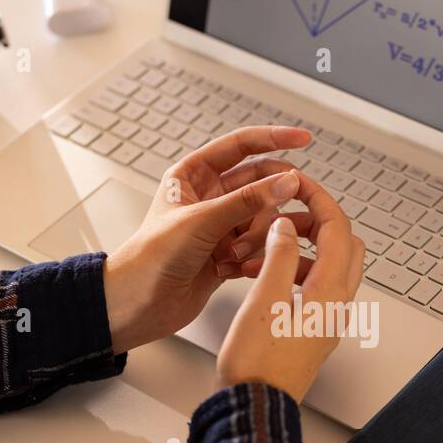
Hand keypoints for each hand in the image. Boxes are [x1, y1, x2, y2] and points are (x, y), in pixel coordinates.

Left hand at [102, 125, 313, 350]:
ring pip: (261, 218)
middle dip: (270, 198)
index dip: (274, 139)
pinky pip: (258, 245)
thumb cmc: (153, 256)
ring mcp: (220, 225)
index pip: (241, 146)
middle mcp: (209, 196)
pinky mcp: (228, 253)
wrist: (139, 303)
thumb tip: (286, 181)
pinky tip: (232, 268)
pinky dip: (252, 256)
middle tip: (291, 202)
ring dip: (255, 236)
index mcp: (194, 175)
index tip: (303, 139)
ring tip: (234, 253)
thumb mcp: (202, 220)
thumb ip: (248, 200)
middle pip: (259, 182)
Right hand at [217, 173, 364, 401]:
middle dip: (318, 221)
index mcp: (330, 293)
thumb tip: (288, 225)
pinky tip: (265, 274)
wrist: (256, 407)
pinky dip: (295, 270)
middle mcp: (337, 305)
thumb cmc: (257, 364)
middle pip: (344, 246)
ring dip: (304, 247)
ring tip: (267, 245)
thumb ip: (280, 256)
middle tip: (286, 212)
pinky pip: (314, 288)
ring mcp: (327, 319)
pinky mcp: (313, 330)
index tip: (297, 182)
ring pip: (330, 267)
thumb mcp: (264, 299)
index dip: (319, 198)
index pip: (339, 229)